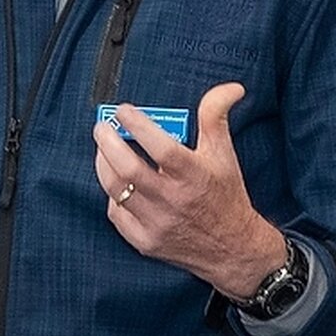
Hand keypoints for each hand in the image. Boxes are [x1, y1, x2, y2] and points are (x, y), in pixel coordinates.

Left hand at [96, 83, 283, 298]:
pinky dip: (112, 195)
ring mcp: (157, 224)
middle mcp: (174, 201)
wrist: (233, 247)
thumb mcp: (225, 153)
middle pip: (128, 169)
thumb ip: (217, 116)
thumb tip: (231, 88)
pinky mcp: (146, 242)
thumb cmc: (226, 196)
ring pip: (117, 191)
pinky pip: (117, 215)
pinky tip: (116, 182)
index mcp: (194, 176)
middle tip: (102, 127)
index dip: (138, 125)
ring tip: (103, 148)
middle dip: (108, 143)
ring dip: (104, 165)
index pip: (160, 147)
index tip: (124, 111)